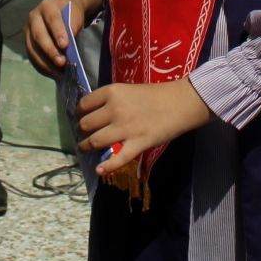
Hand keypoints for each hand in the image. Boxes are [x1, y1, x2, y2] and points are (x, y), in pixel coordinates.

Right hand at [24, 0, 100, 77]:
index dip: (58, 33)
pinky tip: (52, 73)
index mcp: (47, 7)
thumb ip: (72, 28)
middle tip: (62, 63)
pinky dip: (41, 66)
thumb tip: (68, 48)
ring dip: (45, 63)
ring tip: (58, 72)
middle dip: (50, 51)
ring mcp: (28, 30)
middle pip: (39, 36)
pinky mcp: (27, 42)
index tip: (65, 46)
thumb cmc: (70, 14)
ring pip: (32, 48)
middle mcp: (33, 17)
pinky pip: (31, 56)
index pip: (52, 20)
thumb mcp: (74, 16)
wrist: (61, 9)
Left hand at [77, 78, 213, 176]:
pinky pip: (117, 159)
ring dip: (87, 147)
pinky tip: (100, 170)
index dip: (80, 113)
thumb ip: (112, 100)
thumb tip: (96, 113)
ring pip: (95, 141)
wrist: (181, 102)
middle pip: (86, 124)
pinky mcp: (137, 144)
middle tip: (84, 134)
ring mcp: (125, 128)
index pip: (84, 104)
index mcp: (112, 92)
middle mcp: (115, 109)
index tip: (81, 117)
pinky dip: (107, 167)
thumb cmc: (156, 94)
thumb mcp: (128, 90)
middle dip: (82, 131)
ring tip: (85, 149)